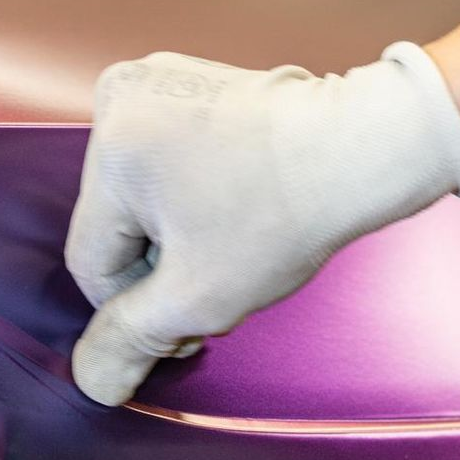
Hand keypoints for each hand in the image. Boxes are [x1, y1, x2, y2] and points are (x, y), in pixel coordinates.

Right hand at [66, 41, 459, 404]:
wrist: (369, 146)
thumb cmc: (287, 214)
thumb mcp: (196, 298)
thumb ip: (129, 341)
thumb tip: (90, 378)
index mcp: (111, 148)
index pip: (90, 263)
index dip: (136, 308)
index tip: (188, 322)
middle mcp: (121, 98)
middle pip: (114, 228)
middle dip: (159, 270)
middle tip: (217, 284)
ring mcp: (156, 81)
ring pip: (138, 200)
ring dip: (174, 239)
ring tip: (231, 245)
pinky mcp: (189, 81)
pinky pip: (163, 165)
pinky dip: (190, 199)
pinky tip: (233, 210)